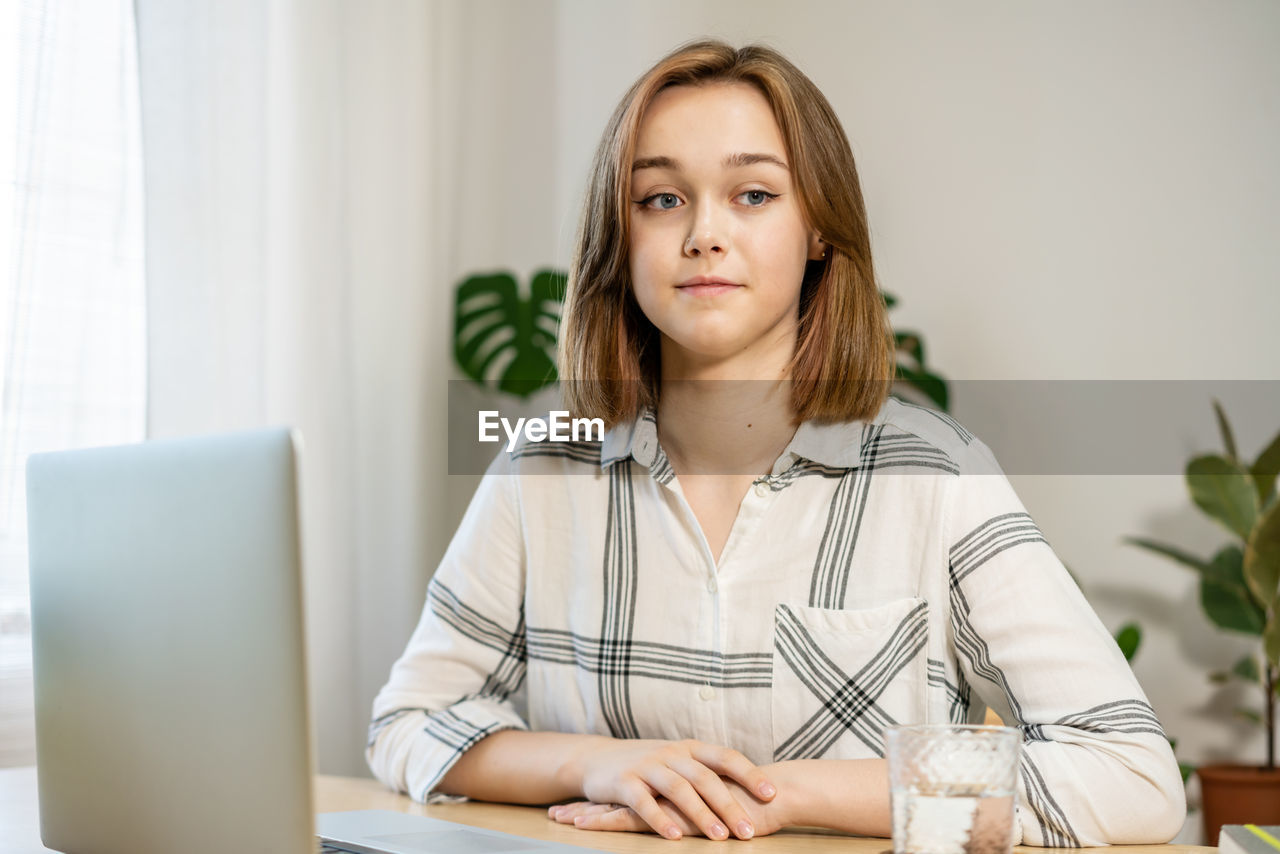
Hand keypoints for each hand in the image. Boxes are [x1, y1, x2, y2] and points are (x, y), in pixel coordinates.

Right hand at [562, 738, 776, 839]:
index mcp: (690, 748)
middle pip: (705, 778)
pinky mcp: (625, 782)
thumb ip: (707, 770)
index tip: (772, 794)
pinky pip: (645, 803)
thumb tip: (750, 788)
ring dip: (701, 815)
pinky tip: (675, 838)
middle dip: (729, 805)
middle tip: (748, 831)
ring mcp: (647, 766)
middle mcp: (671, 754)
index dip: (749, 773)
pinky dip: (661, 821)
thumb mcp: (679, 760)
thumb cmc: (649, 764)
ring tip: (719, 838)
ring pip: (679, 790)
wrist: (598, 758)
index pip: (726, 757)